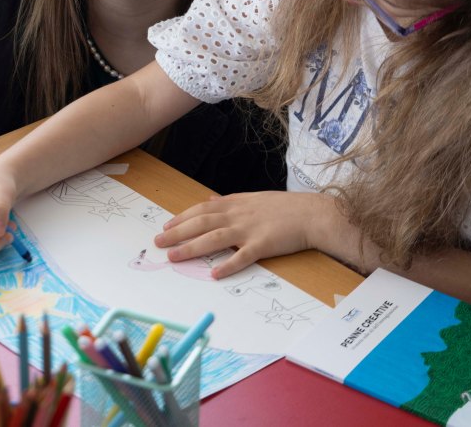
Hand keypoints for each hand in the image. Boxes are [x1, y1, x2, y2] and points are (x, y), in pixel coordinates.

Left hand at [154, 191, 333, 277]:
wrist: (312, 213)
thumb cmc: (285, 207)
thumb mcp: (253, 198)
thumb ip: (230, 201)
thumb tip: (210, 200)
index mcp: (234, 203)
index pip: (201, 210)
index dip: (181, 218)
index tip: (165, 226)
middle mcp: (237, 215)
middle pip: (200, 223)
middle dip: (177, 233)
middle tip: (158, 242)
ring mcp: (249, 229)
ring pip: (214, 238)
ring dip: (192, 248)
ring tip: (174, 257)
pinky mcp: (263, 245)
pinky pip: (242, 256)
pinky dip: (228, 264)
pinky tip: (214, 273)